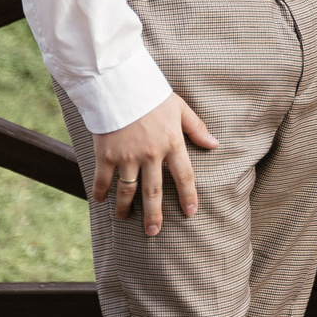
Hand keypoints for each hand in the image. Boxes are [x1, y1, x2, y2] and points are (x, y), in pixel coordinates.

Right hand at [91, 91, 217, 235]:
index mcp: (171, 143)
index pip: (184, 176)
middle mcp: (150, 154)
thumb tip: (215, 144)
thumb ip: (196, 128)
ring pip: (127, 190)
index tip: (190, 212)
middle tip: (154, 232)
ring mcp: (126, 156)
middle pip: (154, 191)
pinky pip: (103, 179)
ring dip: (125, 208)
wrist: (119, 85)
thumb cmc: (152, 95)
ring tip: (125, 219)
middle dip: (154, 214)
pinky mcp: (105, 155)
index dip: (188, 196)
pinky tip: (101, 201)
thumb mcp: (180, 108)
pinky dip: (101, 192)